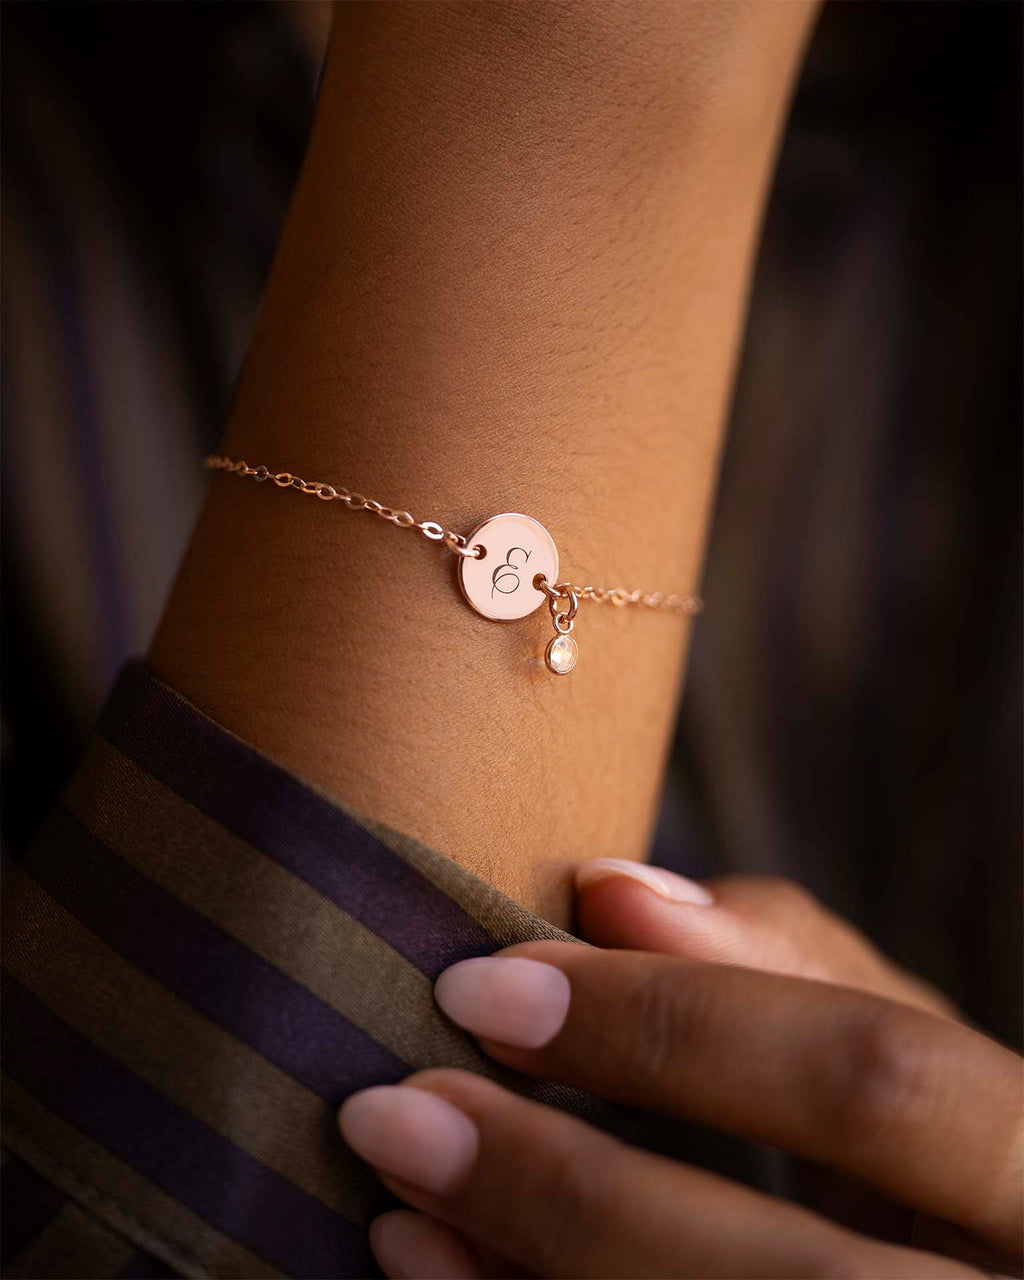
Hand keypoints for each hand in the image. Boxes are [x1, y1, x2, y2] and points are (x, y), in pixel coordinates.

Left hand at [340, 864, 1022, 1277]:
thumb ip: (783, 960)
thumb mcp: (909, 1052)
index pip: (876, 1081)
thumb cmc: (940, 1162)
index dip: (675, 1024)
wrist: (952, 1274)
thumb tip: (609, 890)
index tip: (487, 984)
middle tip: (399, 1110)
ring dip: (535, 1278)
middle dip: (572, 1193)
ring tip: (396, 1208)